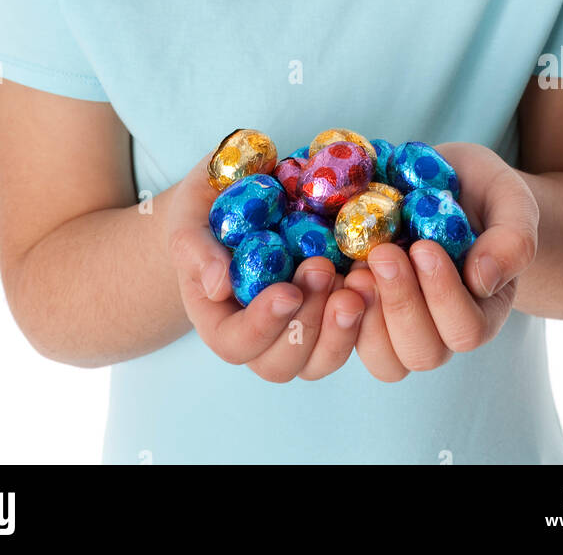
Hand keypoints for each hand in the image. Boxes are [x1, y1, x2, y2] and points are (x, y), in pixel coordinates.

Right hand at [167, 154, 364, 381]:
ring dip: (342, 328)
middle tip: (324, 270)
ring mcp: (297, 329)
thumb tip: (217, 284)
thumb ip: (195, 249)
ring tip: (357, 280)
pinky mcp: (329, 313)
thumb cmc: (204, 209)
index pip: (236, 344)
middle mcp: (259, 336)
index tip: (287, 290)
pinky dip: (368, 311)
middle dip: (307, 324)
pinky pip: (352, 335)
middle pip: (281, 364)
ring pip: (320, 359)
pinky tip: (373, 276)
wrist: (236, 197)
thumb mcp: (189, 217)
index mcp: (219, 319)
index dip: (263, 325)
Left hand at [343, 142, 538, 379]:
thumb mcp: (509, 199)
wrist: (444, 180)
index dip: (443, 296)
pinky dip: (335, 308)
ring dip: (367, 316)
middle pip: (422, 352)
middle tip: (382, 253)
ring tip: (357, 267)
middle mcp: (441, 329)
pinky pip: (346, 336)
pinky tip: (332, 268)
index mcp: (483, 309)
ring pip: (383, 359)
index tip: (424, 246)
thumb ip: (513, 237)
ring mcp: (398, 325)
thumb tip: (484, 279)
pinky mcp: (364, 310)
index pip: (467, 330)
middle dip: (400, 304)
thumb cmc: (483, 191)